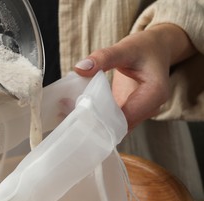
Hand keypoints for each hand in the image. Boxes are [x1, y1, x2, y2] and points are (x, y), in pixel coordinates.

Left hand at [74, 24, 195, 130]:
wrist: (156, 50)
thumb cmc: (144, 48)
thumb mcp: (125, 48)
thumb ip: (103, 57)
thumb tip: (79, 68)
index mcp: (155, 94)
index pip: (126, 117)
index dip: (102, 118)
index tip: (79, 112)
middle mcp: (150, 109)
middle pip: (120, 126)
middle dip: (96, 124)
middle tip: (70, 115)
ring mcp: (140, 113)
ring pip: (115, 128)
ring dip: (94, 123)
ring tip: (71, 114)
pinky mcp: (129, 114)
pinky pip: (112, 122)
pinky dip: (97, 118)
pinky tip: (78, 111)